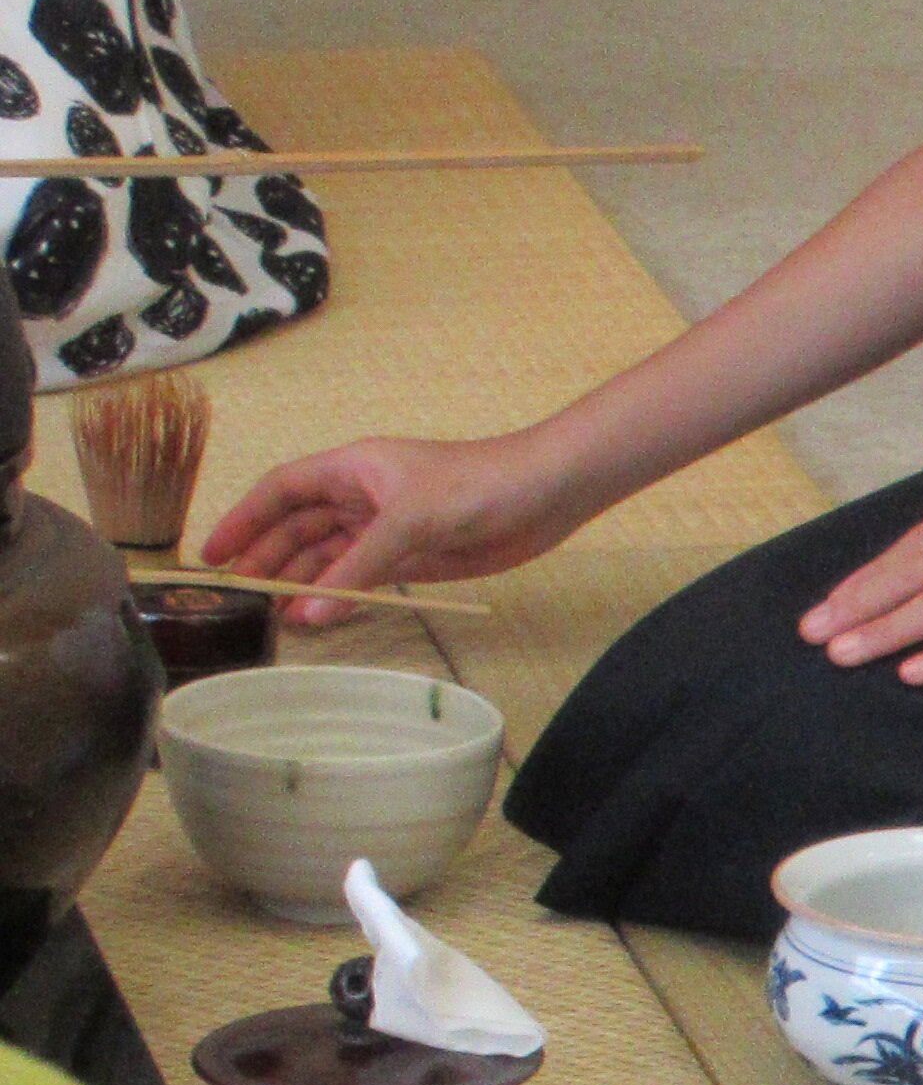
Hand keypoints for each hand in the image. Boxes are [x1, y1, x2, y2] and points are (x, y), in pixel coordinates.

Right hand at [200, 432, 583, 620]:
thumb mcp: (409, 523)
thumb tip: (309, 611)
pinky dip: (340, 594)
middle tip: (240, 598)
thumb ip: (357, 569)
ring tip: (275, 617)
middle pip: (298, 527)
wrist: (546, 494)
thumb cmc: (477, 485)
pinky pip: (363, 575)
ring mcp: (387, 527)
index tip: (213, 555)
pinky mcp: (414, 555)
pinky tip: (319, 615)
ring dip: (303, 582)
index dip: (244, 519)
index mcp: (350, 468)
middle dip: (269, 559)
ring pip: (329, 555)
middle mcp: (361, 495)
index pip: (281, 490)